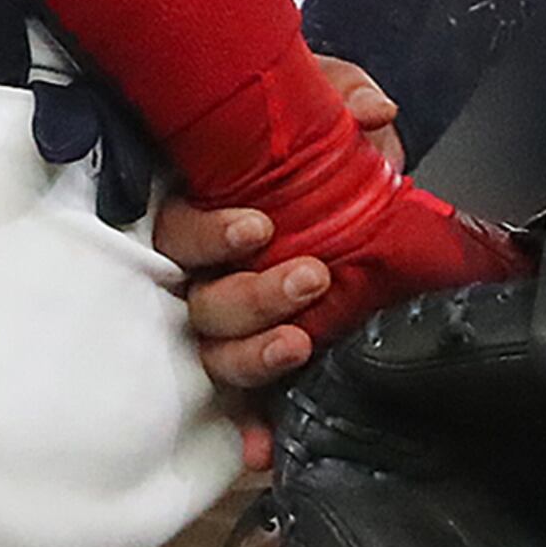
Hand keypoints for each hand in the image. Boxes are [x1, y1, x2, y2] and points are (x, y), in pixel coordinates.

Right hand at [163, 55, 402, 397]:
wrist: (332, 184)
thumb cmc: (299, 141)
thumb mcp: (316, 105)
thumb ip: (338, 93)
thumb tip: (368, 112)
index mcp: (198, 206)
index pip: (177, 231)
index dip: (210, 236)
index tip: (260, 227)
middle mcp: (200, 270)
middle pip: (194, 299)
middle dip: (249, 295)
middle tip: (311, 275)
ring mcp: (222, 321)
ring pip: (211, 351)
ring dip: (253, 352)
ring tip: (302, 340)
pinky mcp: (253, 358)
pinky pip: (238, 403)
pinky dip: (246, 430)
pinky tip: (261, 453)